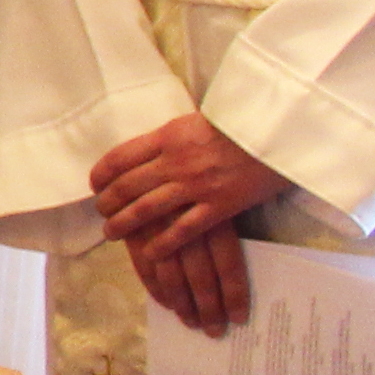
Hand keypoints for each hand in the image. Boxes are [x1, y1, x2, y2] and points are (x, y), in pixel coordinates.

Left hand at [91, 113, 285, 331]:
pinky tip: (150, 253)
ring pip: (146, 209)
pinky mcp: (219, 206)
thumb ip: (170, 138)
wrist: (279, 131)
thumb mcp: (195, 121)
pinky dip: (162, 244)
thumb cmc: (240, 123)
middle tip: (101, 213)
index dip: (101, 175)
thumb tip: (147, 152)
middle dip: (107, 203)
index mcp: (167, 136)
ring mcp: (196, 185)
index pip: (120, 158)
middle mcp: (175, 161)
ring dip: (123, 224)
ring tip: (112, 233)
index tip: (95, 185)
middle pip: (127, 186)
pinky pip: (182, 230)